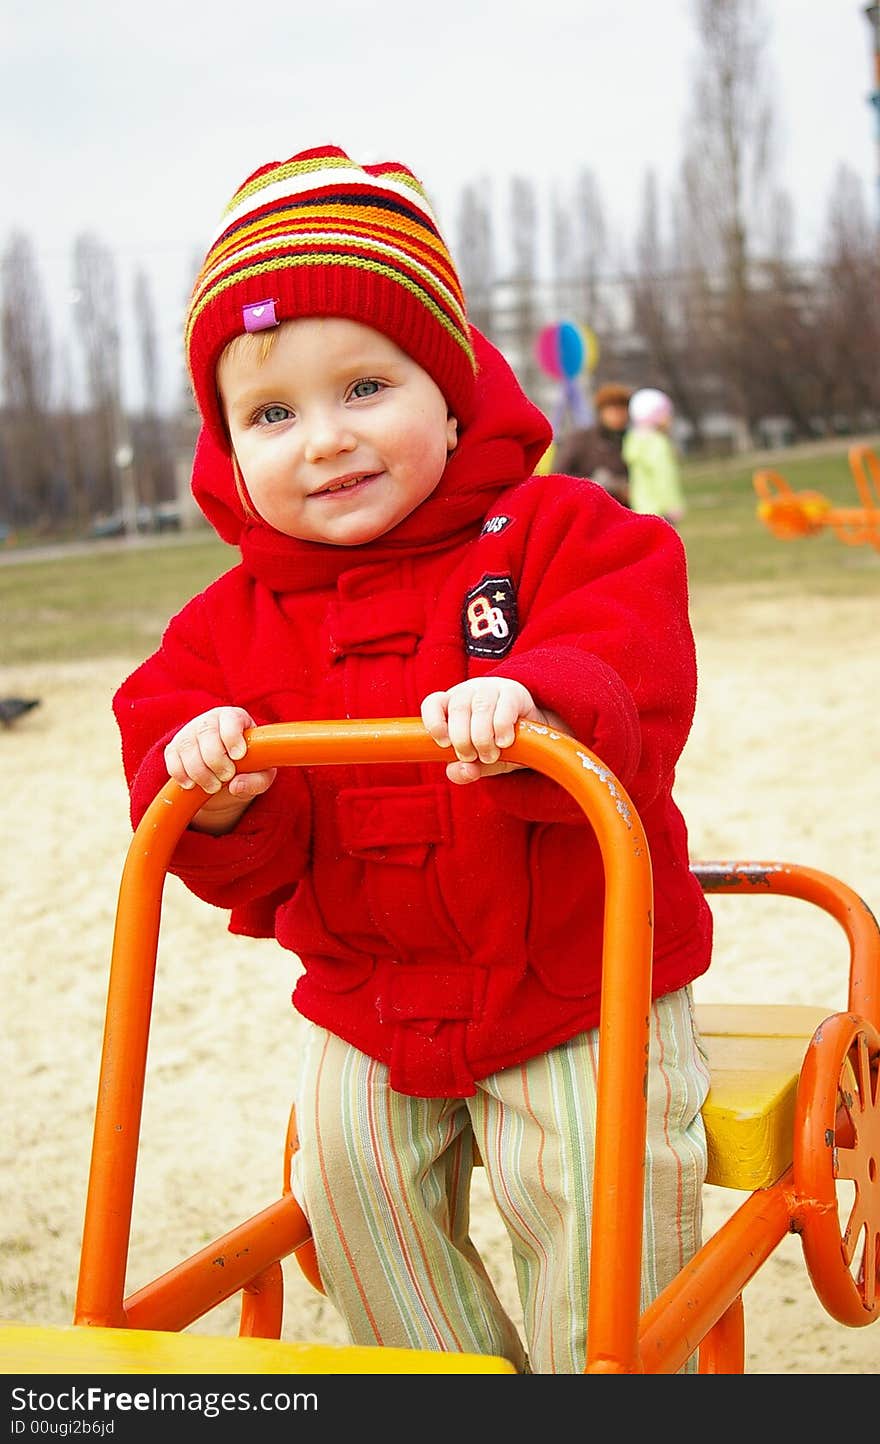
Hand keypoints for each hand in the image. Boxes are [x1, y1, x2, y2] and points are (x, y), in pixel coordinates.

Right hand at [164, 706, 276, 832]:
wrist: (227, 773)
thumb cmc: (249, 768)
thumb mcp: (261, 775)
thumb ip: (257, 781)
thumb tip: (236, 786)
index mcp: (234, 717)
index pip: (230, 719)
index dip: (232, 737)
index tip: (238, 756)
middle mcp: (210, 720)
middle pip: (207, 733)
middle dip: (216, 760)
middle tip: (226, 777)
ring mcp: (189, 732)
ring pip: (187, 747)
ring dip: (199, 772)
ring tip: (213, 787)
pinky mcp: (174, 747)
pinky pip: (172, 759)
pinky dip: (181, 774)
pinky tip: (192, 785)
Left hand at [421, 678, 563, 784]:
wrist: (534, 736)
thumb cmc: (497, 745)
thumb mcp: (478, 762)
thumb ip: (464, 771)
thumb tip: (465, 771)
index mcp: (452, 705)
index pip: (433, 703)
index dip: (434, 722)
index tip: (444, 744)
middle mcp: (468, 692)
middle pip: (457, 708)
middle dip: (462, 739)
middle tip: (472, 757)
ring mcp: (491, 688)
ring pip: (480, 707)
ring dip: (482, 737)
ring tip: (490, 755)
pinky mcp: (513, 692)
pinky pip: (504, 708)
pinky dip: (502, 729)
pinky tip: (505, 742)